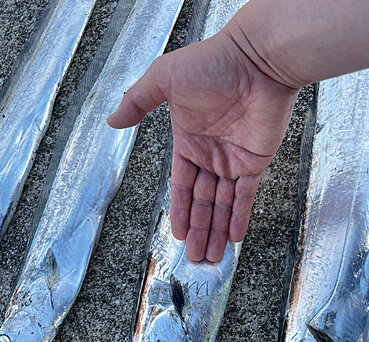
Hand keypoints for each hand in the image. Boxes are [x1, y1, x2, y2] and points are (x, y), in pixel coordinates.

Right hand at [108, 29, 298, 261]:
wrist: (257, 58)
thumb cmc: (212, 63)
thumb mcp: (164, 79)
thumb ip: (138, 101)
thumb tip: (112, 120)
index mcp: (188, 142)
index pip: (181, 186)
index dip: (179, 211)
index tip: (177, 234)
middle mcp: (210, 155)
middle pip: (202, 202)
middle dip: (199, 231)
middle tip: (195, 257)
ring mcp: (234, 160)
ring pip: (223, 204)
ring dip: (217, 231)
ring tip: (211, 257)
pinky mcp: (256, 160)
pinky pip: (247, 195)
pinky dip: (240, 217)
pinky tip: (233, 238)